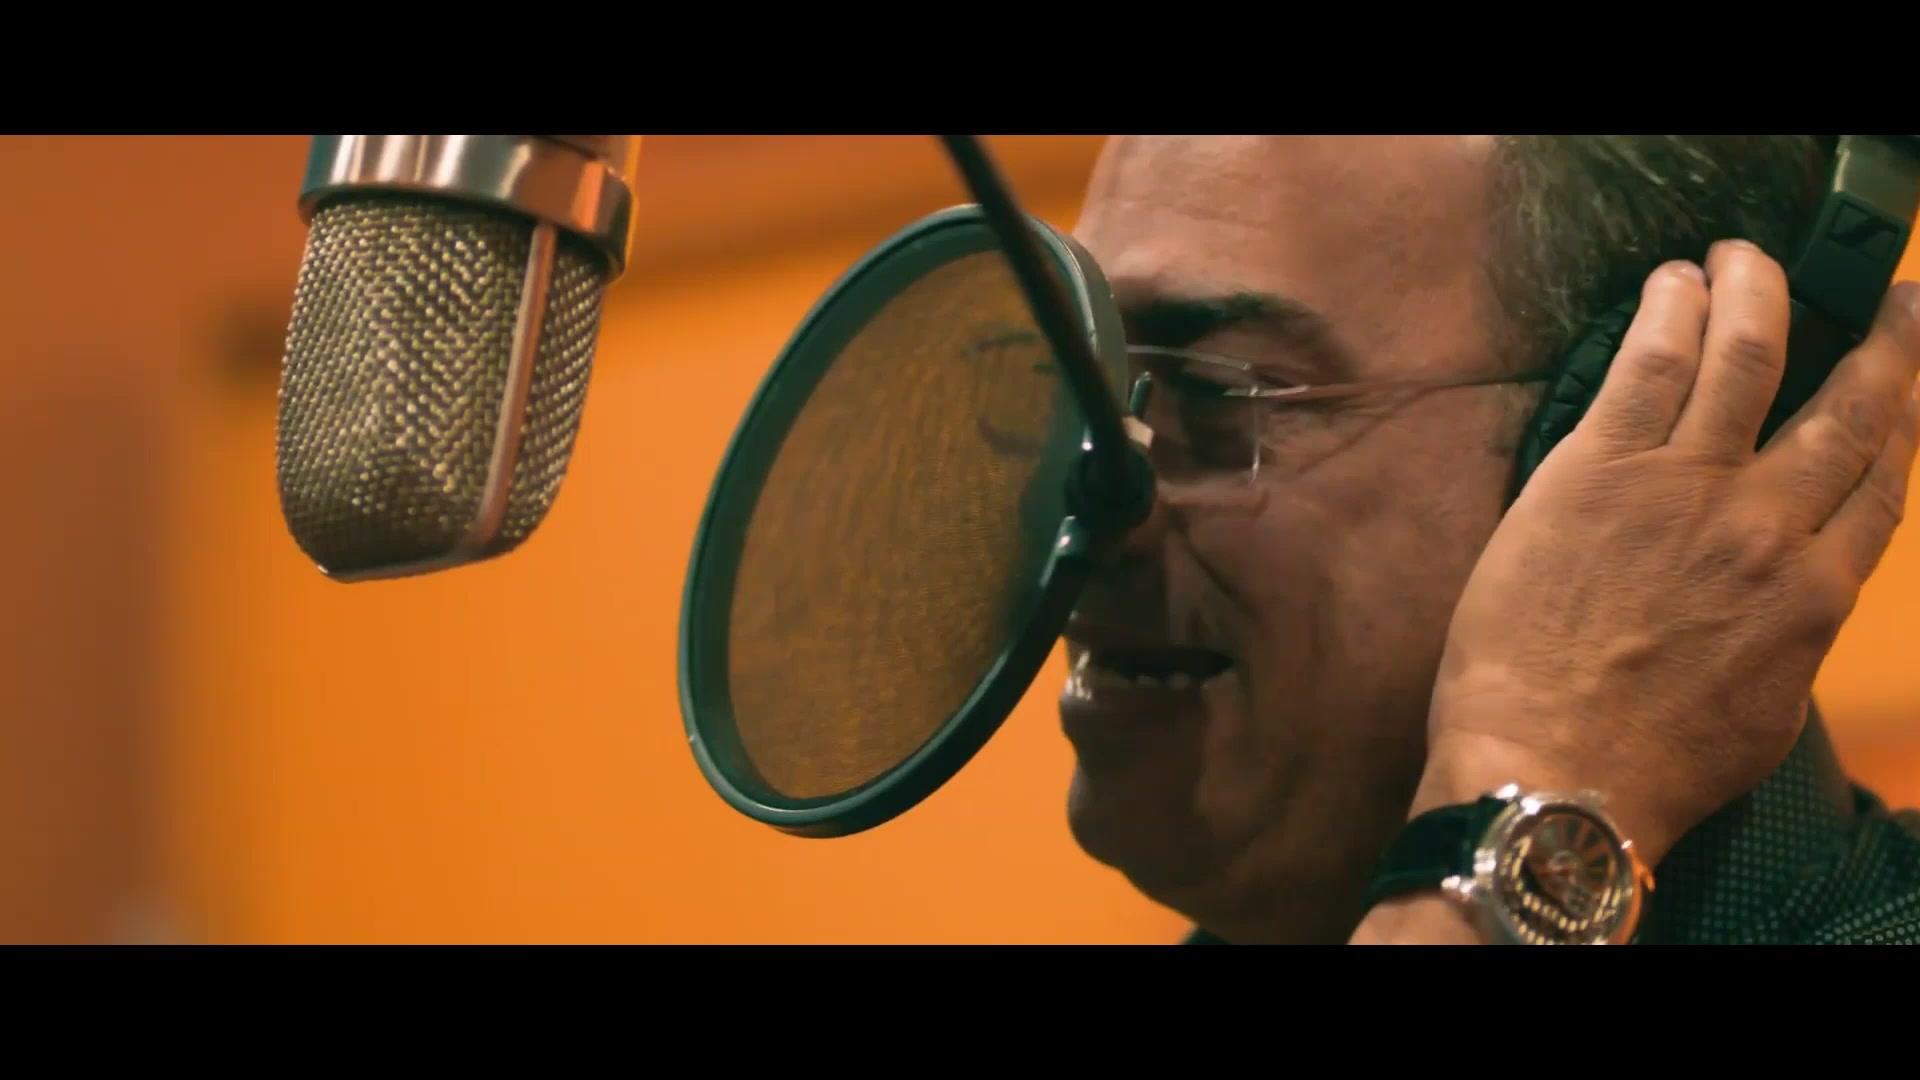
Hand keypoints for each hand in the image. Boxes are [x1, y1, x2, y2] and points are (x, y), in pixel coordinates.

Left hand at [1420, 242, 1919, 865]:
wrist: (1556, 773)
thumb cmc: (1648, 768)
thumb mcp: (1760, 717)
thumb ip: (1785, 646)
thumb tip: (1787, 617)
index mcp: (1813, 595)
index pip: (1881, 482)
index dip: (1906, 417)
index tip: (1911, 379)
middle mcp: (1765, 528)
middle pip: (1847, 408)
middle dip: (1882, 341)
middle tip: (1895, 297)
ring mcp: (1684, 490)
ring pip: (1749, 356)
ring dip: (1759, 292)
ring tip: (1749, 259)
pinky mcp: (1596, 471)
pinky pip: (1648, 365)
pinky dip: (1672, 311)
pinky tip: (1675, 282)